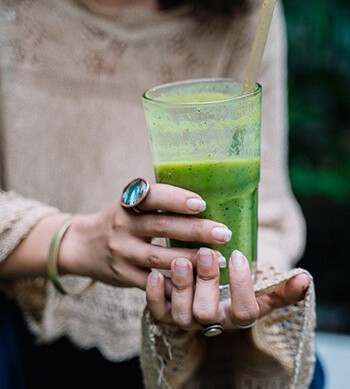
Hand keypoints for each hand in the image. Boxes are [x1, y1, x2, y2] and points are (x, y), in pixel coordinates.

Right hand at [58, 183, 231, 288]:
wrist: (84, 245)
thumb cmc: (121, 221)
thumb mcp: (132, 205)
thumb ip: (159, 203)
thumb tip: (205, 202)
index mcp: (128, 203)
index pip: (152, 196)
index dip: (176, 199)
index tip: (202, 203)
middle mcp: (123, 225)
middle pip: (161, 227)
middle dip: (195, 230)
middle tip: (224, 233)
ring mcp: (121, 252)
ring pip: (159, 257)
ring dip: (191, 259)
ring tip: (219, 259)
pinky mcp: (123, 275)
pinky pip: (151, 282)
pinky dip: (174, 284)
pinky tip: (197, 284)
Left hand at [145, 248, 310, 331]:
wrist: (205, 297)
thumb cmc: (234, 290)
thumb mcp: (258, 290)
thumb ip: (281, 287)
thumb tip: (304, 278)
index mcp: (234, 316)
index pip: (244, 313)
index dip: (242, 287)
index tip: (237, 255)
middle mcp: (210, 322)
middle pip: (208, 314)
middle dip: (207, 283)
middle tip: (207, 253)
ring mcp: (185, 319)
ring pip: (181, 314)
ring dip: (180, 287)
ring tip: (180, 260)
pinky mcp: (164, 313)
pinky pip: (156, 311)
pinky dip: (153, 295)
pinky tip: (154, 273)